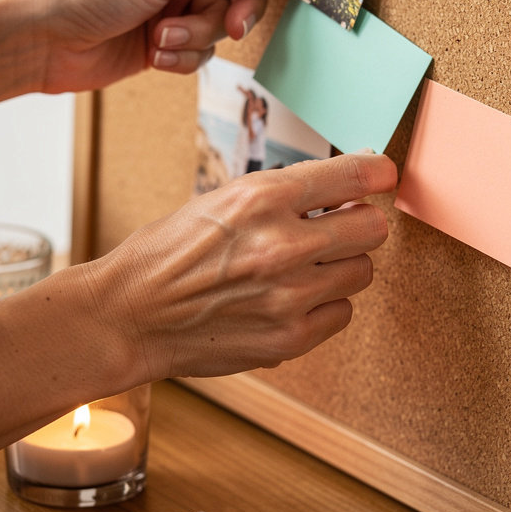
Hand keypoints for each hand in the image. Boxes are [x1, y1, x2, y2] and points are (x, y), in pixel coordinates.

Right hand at [86, 152, 397, 381]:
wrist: (129, 315)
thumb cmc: (169, 253)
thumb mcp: (221, 200)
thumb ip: (284, 194)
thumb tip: (344, 187)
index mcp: (262, 197)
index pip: (355, 175)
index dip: (376, 173)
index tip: (381, 176)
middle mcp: (282, 244)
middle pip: (372, 228)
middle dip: (357, 224)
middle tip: (336, 228)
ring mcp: (289, 297)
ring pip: (362, 272)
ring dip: (339, 267)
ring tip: (300, 268)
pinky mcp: (289, 339)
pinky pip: (342, 313)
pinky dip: (323, 305)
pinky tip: (288, 300)